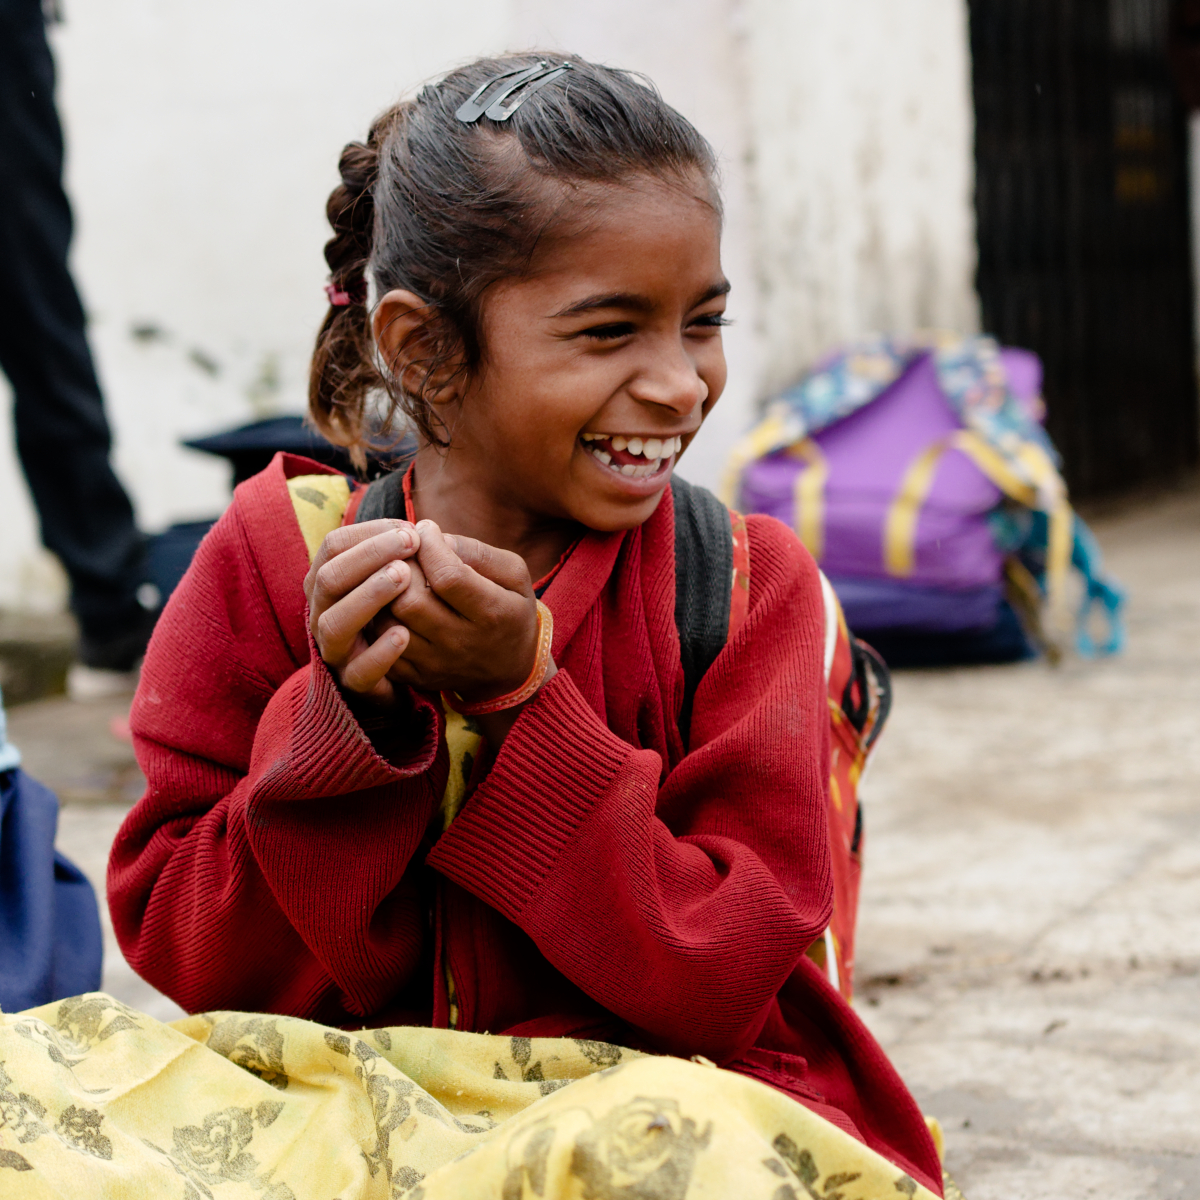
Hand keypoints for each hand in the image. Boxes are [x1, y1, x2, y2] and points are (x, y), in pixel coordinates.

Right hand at [305, 519, 420, 705]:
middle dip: (370, 556)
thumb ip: (401, 553)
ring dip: (369, 595)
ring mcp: (335, 650)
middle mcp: (323, 613)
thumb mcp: (399, 575)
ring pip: (335, 623)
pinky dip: (380, 652)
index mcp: (329, 581)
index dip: (370, 533)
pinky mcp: (354, 683)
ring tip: (404, 577)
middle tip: (411, 543)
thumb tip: (422, 529)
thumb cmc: (403, 609)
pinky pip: (359, 672)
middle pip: (329, 578)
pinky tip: (405, 634)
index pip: (333, 546)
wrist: (410, 668)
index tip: (411, 529)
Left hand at [378, 520, 555, 709]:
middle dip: (400, 566)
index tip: (426, 530)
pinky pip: (380, 645)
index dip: (429, 546)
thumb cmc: (509, 609)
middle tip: (405, 552)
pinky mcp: (416, 676)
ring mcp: (436, 664)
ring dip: (383, 591)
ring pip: (388, 623)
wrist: (510, 669)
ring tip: (395, 575)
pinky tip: (389, 602)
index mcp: (492, 613)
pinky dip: (378, 618)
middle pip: (411, 601)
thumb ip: (478, 552)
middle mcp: (462, 643)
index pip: (448, 576)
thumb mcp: (513, 575)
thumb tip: (436, 538)